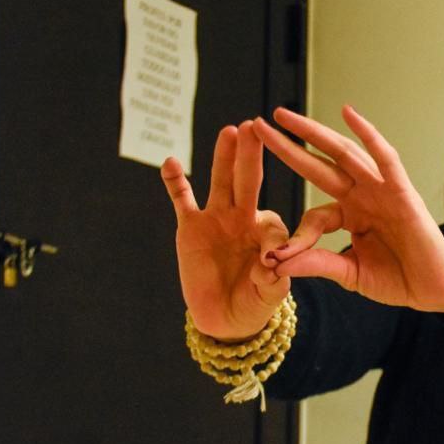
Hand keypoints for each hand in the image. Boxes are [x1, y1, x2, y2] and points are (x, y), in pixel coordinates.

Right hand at [161, 122, 290, 340]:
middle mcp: (244, 217)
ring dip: (224, 156)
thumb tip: (269, 266)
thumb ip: (273, 280)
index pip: (272, 225)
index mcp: (269, 231)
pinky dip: (176, 183)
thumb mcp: (270, 294)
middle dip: (252, 154)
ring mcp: (217, 218)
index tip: (269, 264)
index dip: (271, 242)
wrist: (225, 317)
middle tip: (256, 126)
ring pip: (221, 181)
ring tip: (230, 130)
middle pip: (249, 181)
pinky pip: (182, 201)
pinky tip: (170, 162)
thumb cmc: (254, 302)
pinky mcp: (191, 227)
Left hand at [254, 105, 443, 314]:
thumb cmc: (397, 279)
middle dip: (290, 145)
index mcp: (350, 216)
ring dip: (314, 133)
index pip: (315, 214)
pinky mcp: (403, 192)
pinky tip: (348, 114)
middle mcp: (363, 196)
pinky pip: (385, 159)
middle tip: (258, 126)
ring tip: (285, 116)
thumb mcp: (349, 273)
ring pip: (344, 154)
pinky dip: (368, 135)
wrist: (434, 290)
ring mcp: (382, 191)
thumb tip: (275, 262)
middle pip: (321, 164)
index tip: (274, 258)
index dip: (295, 235)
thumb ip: (316, 263)